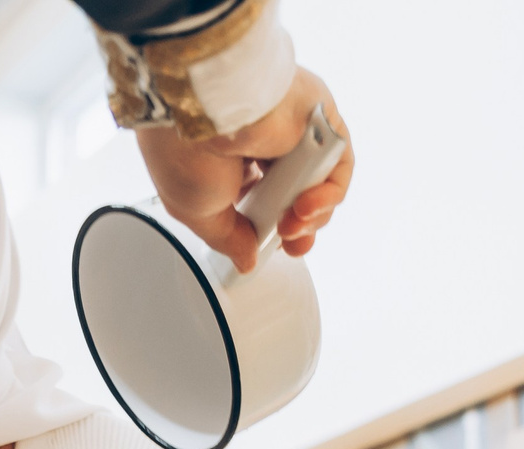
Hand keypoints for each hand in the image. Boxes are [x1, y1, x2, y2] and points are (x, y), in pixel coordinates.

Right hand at [136, 69, 352, 272]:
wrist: (202, 114)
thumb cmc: (185, 151)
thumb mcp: (197, 212)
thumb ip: (227, 239)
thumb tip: (246, 259)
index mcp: (232, 158)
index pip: (263, 199)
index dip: (269, 230)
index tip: (265, 248)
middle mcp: (264, 140)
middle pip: (295, 194)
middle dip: (296, 228)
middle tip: (288, 242)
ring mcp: (293, 128)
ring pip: (319, 183)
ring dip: (311, 216)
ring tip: (291, 224)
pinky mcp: (321, 117)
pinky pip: (338, 163)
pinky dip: (328, 194)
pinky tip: (306, 207)